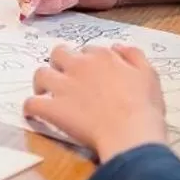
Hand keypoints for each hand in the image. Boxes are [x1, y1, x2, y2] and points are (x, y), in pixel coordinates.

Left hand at [24, 43, 167, 160]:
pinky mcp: (52, 108)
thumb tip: (117, 47)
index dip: (88, 62)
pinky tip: (34, 114)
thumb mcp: (149, 75)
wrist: (130, 132)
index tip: (92, 74)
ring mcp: (63, 86)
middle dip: (59, 63)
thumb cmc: (144, 107)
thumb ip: (134, 56)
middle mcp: (79, 66)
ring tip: (46, 93)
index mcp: (102, 57)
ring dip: (41, 83)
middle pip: (59, 53)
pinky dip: (31, 108)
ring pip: (40, 74)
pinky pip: (31, 103)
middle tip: (65, 79)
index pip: (88, 51)